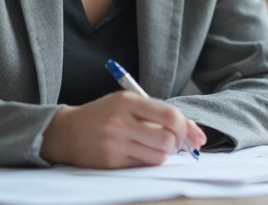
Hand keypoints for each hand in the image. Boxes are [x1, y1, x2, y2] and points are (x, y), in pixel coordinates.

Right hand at [40, 91, 206, 167]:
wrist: (68, 131)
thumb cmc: (105, 115)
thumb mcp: (130, 104)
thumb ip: (161, 114)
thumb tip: (199, 136)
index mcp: (128, 101)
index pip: (170, 116)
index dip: (185, 127)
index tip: (187, 133)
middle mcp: (121, 121)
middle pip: (168, 140)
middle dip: (177, 144)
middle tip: (171, 143)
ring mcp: (114, 143)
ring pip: (158, 157)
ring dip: (163, 155)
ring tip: (152, 147)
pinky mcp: (110, 162)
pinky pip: (143, 166)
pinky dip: (147, 161)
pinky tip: (137, 153)